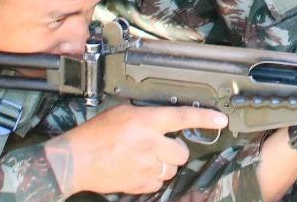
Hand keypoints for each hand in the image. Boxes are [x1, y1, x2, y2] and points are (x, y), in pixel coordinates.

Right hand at [47, 104, 226, 195]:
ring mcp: (145, 166)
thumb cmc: (95, 135)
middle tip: (160, 146)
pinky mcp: (139, 184)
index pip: (183, 117)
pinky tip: (138, 169)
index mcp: (145, 122)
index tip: (220, 119)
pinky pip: (158, 183)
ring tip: (145, 158)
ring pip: (172, 169)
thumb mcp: (122, 112)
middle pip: (181, 152)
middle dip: (174, 150)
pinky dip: (152, 178)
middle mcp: (149, 144)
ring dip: (164, 165)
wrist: (75, 160)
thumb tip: (164, 117)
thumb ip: (146, 114)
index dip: (205, 118)